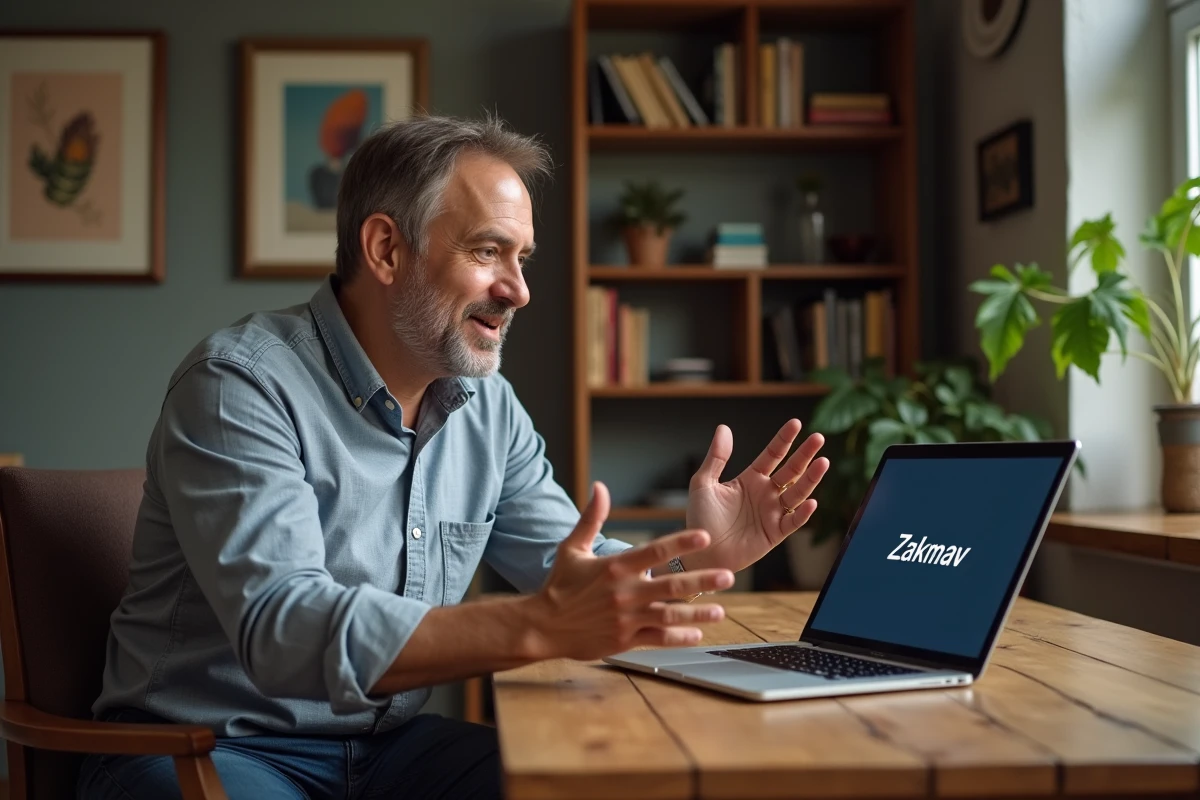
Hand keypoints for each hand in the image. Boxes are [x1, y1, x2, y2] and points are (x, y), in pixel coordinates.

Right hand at [526, 482, 733, 661]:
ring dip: (698, 614)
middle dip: (702, 580)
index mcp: (615, 567)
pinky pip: (658, 639)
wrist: (542, 626)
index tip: (704, 536)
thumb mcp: (572, 548)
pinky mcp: (625, 640)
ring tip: (720, 610)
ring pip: (670, 616)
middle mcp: (625, 593)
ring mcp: (626, 618)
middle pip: (671, 585)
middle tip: (728, 576)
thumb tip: (600, 487)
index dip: (681, 543)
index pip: (654, 551)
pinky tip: (697, 634)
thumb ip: (591, 518)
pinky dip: (679, 637)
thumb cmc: (559, 585)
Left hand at [683, 419, 828, 574]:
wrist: (701, 551)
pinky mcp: (775, 533)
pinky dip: (803, 513)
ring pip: (798, 493)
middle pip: (791, 470)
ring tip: (823, 462)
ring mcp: (773, 513)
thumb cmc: (700, 519)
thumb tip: (723, 428)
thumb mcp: (704, 483)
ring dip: (811, 479)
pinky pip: (793, 521)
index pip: (772, 455)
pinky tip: (811, 502)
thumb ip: (716, 457)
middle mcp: (766, 493)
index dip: (784, 440)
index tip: (796, 423)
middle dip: (805, 455)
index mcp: (750, 479)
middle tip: (818, 438)